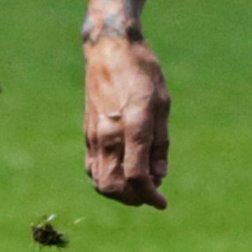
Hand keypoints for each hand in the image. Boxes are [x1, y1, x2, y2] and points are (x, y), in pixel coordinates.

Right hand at [84, 33, 169, 207]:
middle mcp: (110, 133)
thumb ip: (161, 143)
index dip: (151, 196)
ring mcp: (95, 134)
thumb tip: (159, 176)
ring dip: (119, 193)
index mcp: (134, 125)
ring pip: (100, 181)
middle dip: (134, 199)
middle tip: (150, 196)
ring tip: (137, 188)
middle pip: (115, 186)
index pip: (137, 176)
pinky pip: (92, 168)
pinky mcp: (87, 133)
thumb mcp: (163, 104)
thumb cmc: (143, 72)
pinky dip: (105, 181)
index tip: (162, 203)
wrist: (110, 48)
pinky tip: (121, 175)